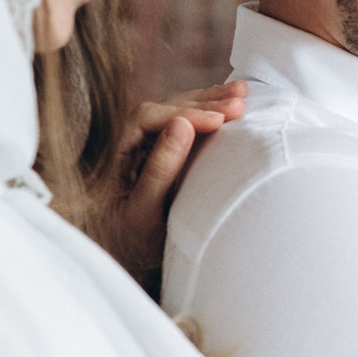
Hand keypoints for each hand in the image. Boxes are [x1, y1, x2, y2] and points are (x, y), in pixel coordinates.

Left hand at [89, 81, 247, 287]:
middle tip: (240, 102)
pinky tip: (230, 107)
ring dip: (210, 101)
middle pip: (165, 107)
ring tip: (243, 94)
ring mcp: (145, 146)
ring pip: (176, 111)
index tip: (219, 120)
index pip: (148, 117)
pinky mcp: (161, 153)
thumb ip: (159, 169)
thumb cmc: (129, 242)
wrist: (122, 261)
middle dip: (204, 102)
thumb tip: (181, 125)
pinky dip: (208, 113)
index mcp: (115, 152)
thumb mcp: (144, 210)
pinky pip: (184, 125)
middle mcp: (127, 142)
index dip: (186, 113)